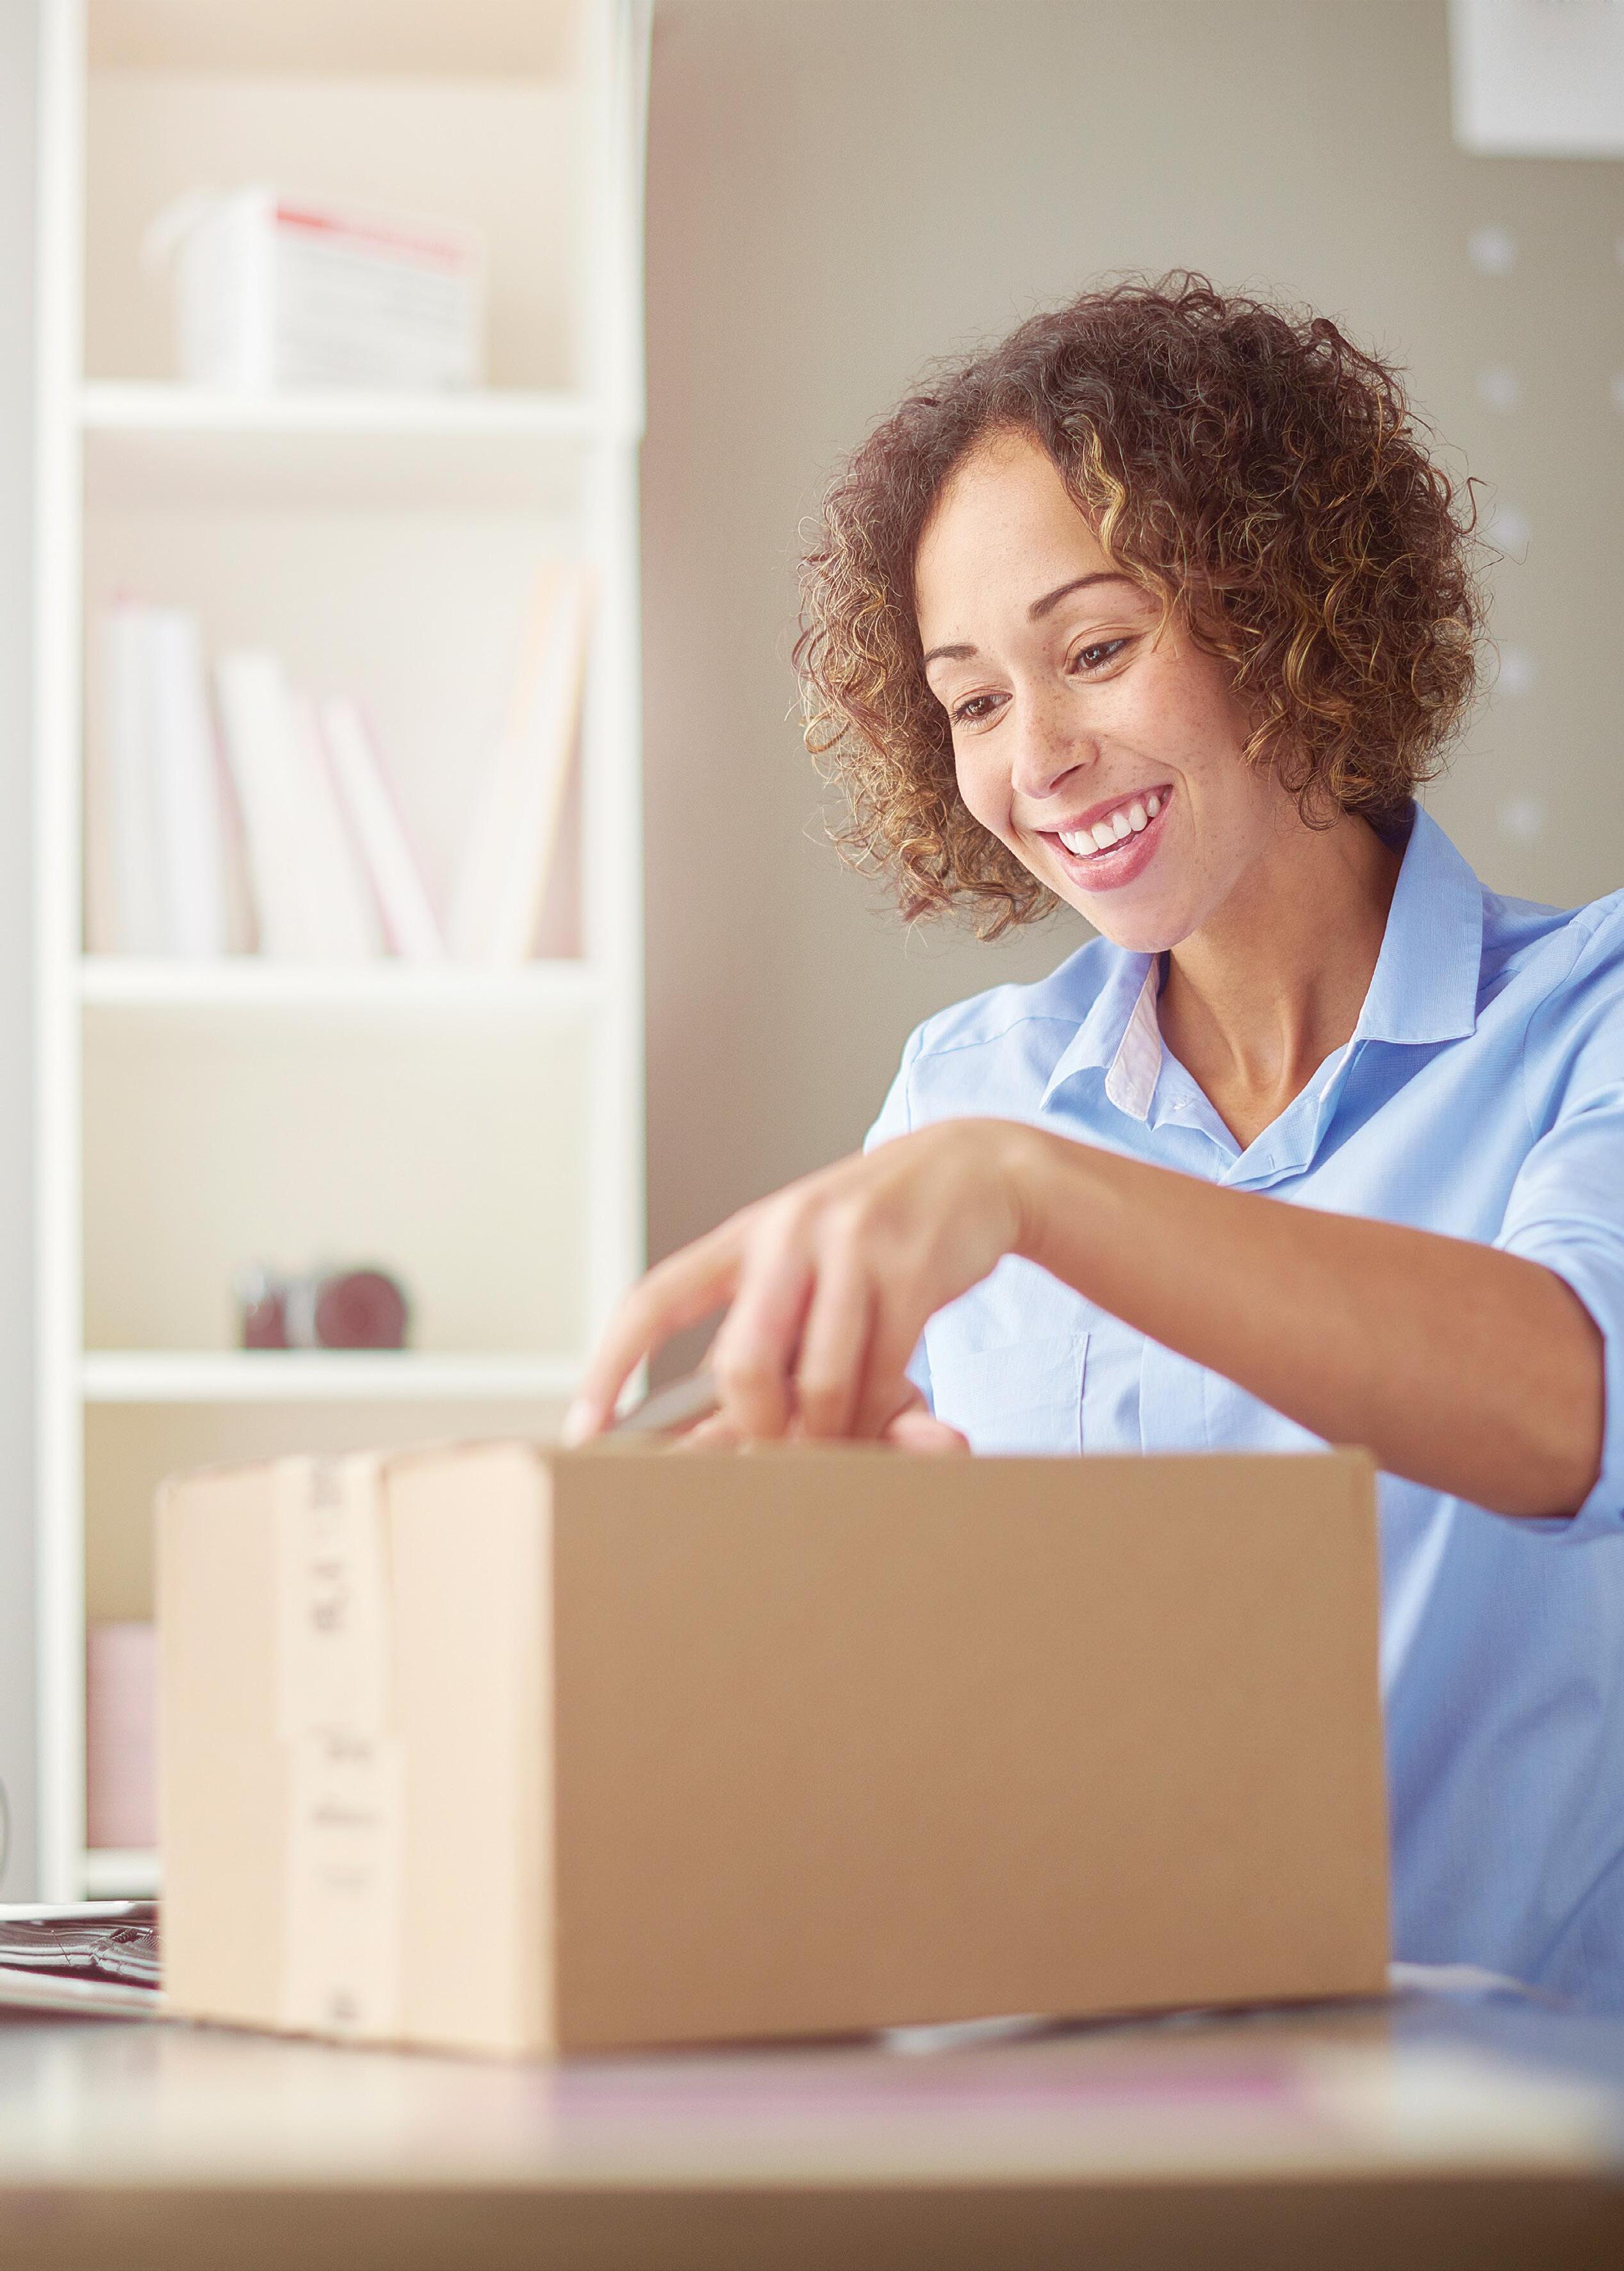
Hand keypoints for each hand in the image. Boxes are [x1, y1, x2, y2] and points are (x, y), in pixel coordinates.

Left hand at [563, 1120, 1037, 1443]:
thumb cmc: (874, 1231)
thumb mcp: (803, 1256)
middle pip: (742, 1363)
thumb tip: (710, 1426)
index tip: (585, 1429)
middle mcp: (790, 1232)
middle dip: (757, 1428)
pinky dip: (879, 1414)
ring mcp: (852, 1246)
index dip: (612, 1367)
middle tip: (774, 1457)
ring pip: (818, 1382)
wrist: (975, 1167)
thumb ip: (762, 1325)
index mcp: (748, 1234)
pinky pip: (882, 1375)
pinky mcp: (912, 1270)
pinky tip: (887, 1416)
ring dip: (829, 1433)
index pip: (656, 1298)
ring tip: (841, 1443)